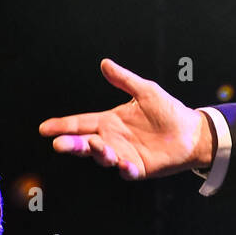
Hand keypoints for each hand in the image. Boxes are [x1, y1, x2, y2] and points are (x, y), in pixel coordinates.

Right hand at [39, 59, 213, 179]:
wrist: (191, 131)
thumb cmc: (168, 110)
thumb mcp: (145, 91)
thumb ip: (124, 80)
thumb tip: (105, 63)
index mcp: (110, 121)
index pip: (81, 123)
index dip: (62, 126)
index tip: (44, 128)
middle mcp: (112, 139)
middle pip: (85, 143)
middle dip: (71, 144)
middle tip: (59, 145)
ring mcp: (123, 155)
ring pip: (103, 157)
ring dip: (98, 153)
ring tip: (97, 145)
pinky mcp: (138, 168)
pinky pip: (127, 171)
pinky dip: (123, 168)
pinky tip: (123, 164)